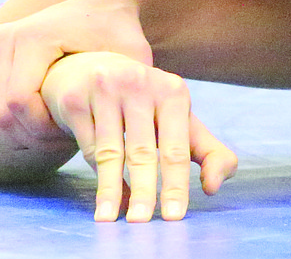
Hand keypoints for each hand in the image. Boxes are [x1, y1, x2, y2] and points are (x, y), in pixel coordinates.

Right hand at [0, 0, 154, 151]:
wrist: (104, 4)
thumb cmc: (120, 33)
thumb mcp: (133, 57)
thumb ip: (133, 89)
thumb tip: (136, 137)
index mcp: (34, 36)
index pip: (18, 104)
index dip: (41, 131)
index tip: (72, 135)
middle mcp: (3, 36)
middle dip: (29, 137)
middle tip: (61, 142)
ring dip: (14, 133)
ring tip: (51, 134)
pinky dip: (2, 122)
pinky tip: (35, 122)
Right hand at [40, 51, 236, 221]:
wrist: (95, 66)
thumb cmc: (146, 104)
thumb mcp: (178, 119)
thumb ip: (206, 151)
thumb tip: (213, 187)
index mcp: (173, 91)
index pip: (177, 147)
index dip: (175, 183)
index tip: (174, 216)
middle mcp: (141, 84)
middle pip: (142, 150)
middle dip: (144, 189)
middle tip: (141, 223)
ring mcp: (105, 89)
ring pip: (109, 151)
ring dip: (110, 189)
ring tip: (110, 219)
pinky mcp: (76, 99)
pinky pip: (87, 145)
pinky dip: (94, 174)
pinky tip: (101, 198)